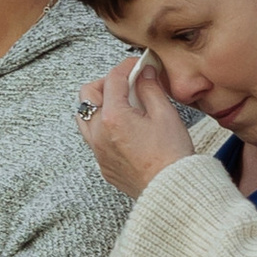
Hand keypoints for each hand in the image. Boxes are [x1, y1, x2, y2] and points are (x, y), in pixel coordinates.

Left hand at [75, 53, 190, 198]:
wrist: (172, 191)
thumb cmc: (172, 157)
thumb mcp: (166, 114)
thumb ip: (151, 89)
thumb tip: (144, 73)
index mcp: (113, 117)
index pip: (113, 79)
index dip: (127, 67)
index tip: (138, 65)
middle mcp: (98, 134)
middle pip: (88, 94)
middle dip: (106, 83)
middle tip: (128, 83)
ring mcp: (98, 151)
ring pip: (85, 117)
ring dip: (99, 105)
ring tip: (124, 105)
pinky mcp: (104, 165)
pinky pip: (93, 138)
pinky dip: (104, 127)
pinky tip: (125, 128)